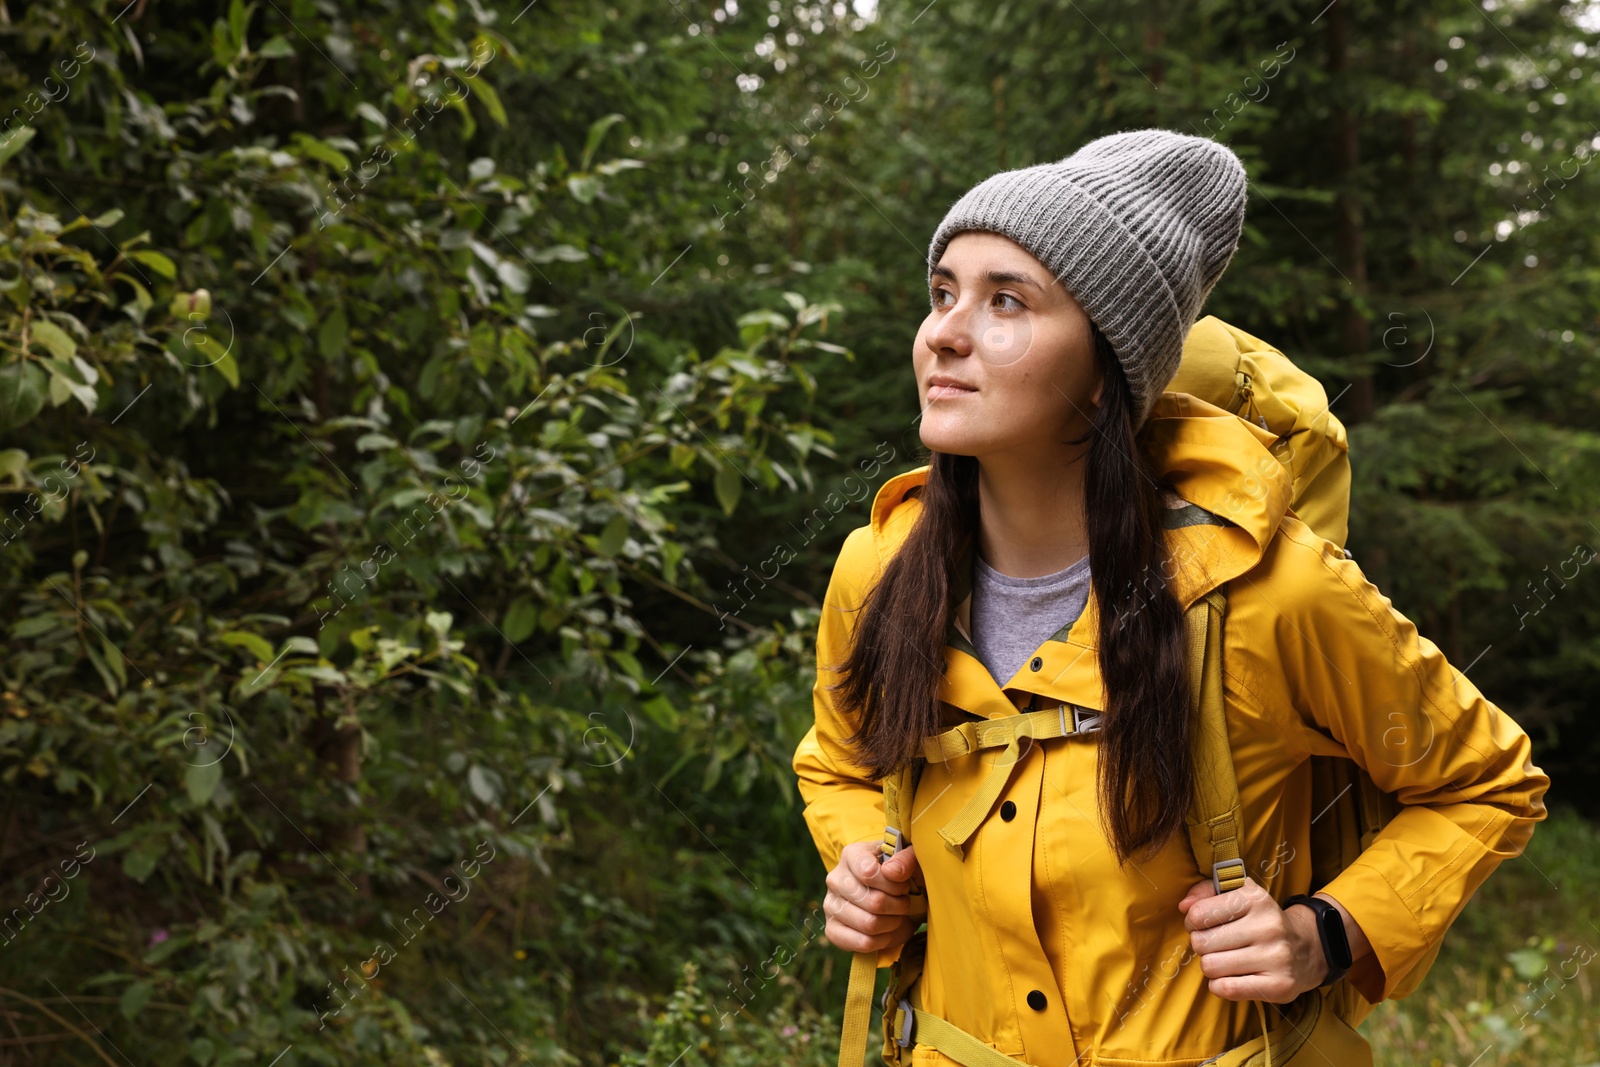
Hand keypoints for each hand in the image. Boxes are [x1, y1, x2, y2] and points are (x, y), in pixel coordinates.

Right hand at [823, 839, 922, 953]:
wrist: (889, 895)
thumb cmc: (899, 875)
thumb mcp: (908, 861)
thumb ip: (905, 860)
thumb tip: (892, 872)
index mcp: (851, 855)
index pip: (869, 873)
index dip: (894, 885)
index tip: (904, 886)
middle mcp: (835, 879)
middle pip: (874, 902)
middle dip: (898, 906)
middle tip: (904, 903)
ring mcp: (830, 905)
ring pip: (869, 924)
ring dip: (892, 923)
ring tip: (896, 916)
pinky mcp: (832, 930)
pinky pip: (862, 943)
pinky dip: (882, 940)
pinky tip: (886, 931)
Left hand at [1178, 875, 1326, 1002]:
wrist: (1307, 948)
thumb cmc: (1260, 920)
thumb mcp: (1239, 895)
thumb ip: (1206, 891)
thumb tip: (1184, 906)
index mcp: (1255, 899)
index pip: (1199, 914)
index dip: (1192, 921)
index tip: (1203, 924)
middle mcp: (1268, 927)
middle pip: (1202, 943)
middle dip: (1201, 945)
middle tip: (1214, 944)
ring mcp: (1276, 958)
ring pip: (1211, 967)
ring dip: (1210, 966)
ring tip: (1224, 960)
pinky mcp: (1279, 986)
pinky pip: (1226, 989)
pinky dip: (1219, 985)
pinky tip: (1230, 976)